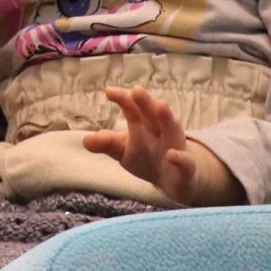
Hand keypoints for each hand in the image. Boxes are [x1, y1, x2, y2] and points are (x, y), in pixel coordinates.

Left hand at [84, 85, 242, 206]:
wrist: (176, 180)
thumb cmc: (147, 156)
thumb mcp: (123, 150)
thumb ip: (106, 143)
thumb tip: (85, 140)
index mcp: (142, 124)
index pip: (132, 108)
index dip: (123, 99)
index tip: (109, 91)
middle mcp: (159, 131)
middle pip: (152, 113)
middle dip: (145, 101)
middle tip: (137, 90)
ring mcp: (174, 147)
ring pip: (172, 130)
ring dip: (167, 118)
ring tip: (161, 105)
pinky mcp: (186, 168)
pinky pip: (185, 162)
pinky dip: (180, 158)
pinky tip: (172, 155)